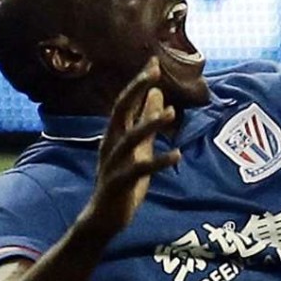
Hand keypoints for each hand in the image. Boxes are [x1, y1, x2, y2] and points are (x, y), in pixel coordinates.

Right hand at [83, 58, 179, 237]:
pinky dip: (158, 161)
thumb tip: (158, 93)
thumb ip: (146, 121)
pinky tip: (176, 155)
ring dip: (149, 124)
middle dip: (136, 90)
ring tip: (171, 113)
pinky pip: (139, 170)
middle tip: (154, 72)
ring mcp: (113, 163)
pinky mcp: (120, 183)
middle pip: (120, 111)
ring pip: (129, 138)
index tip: (154, 62)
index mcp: (115, 134)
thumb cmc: (123, 181)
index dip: (138, 82)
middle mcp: (111, 144)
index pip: (125, 102)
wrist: (104, 217)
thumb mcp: (139, 148)